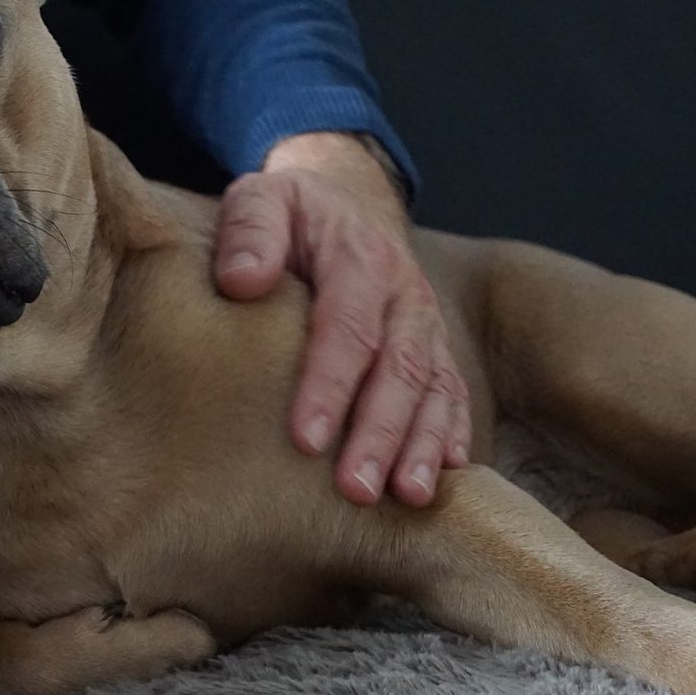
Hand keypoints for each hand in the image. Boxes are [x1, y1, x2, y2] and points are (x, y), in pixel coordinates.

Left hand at [214, 132, 470, 506]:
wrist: (346, 203)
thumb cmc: (292, 213)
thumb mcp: (262, 199)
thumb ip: (251, 230)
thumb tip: (243, 281)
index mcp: (359, 256)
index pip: (347, 324)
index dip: (329, 383)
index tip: (305, 438)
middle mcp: (402, 292)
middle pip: (399, 365)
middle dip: (380, 431)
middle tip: (354, 488)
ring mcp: (424, 321)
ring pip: (433, 385)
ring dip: (421, 442)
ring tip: (406, 496)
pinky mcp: (433, 345)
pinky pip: (452, 389)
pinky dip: (451, 430)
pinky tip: (446, 473)